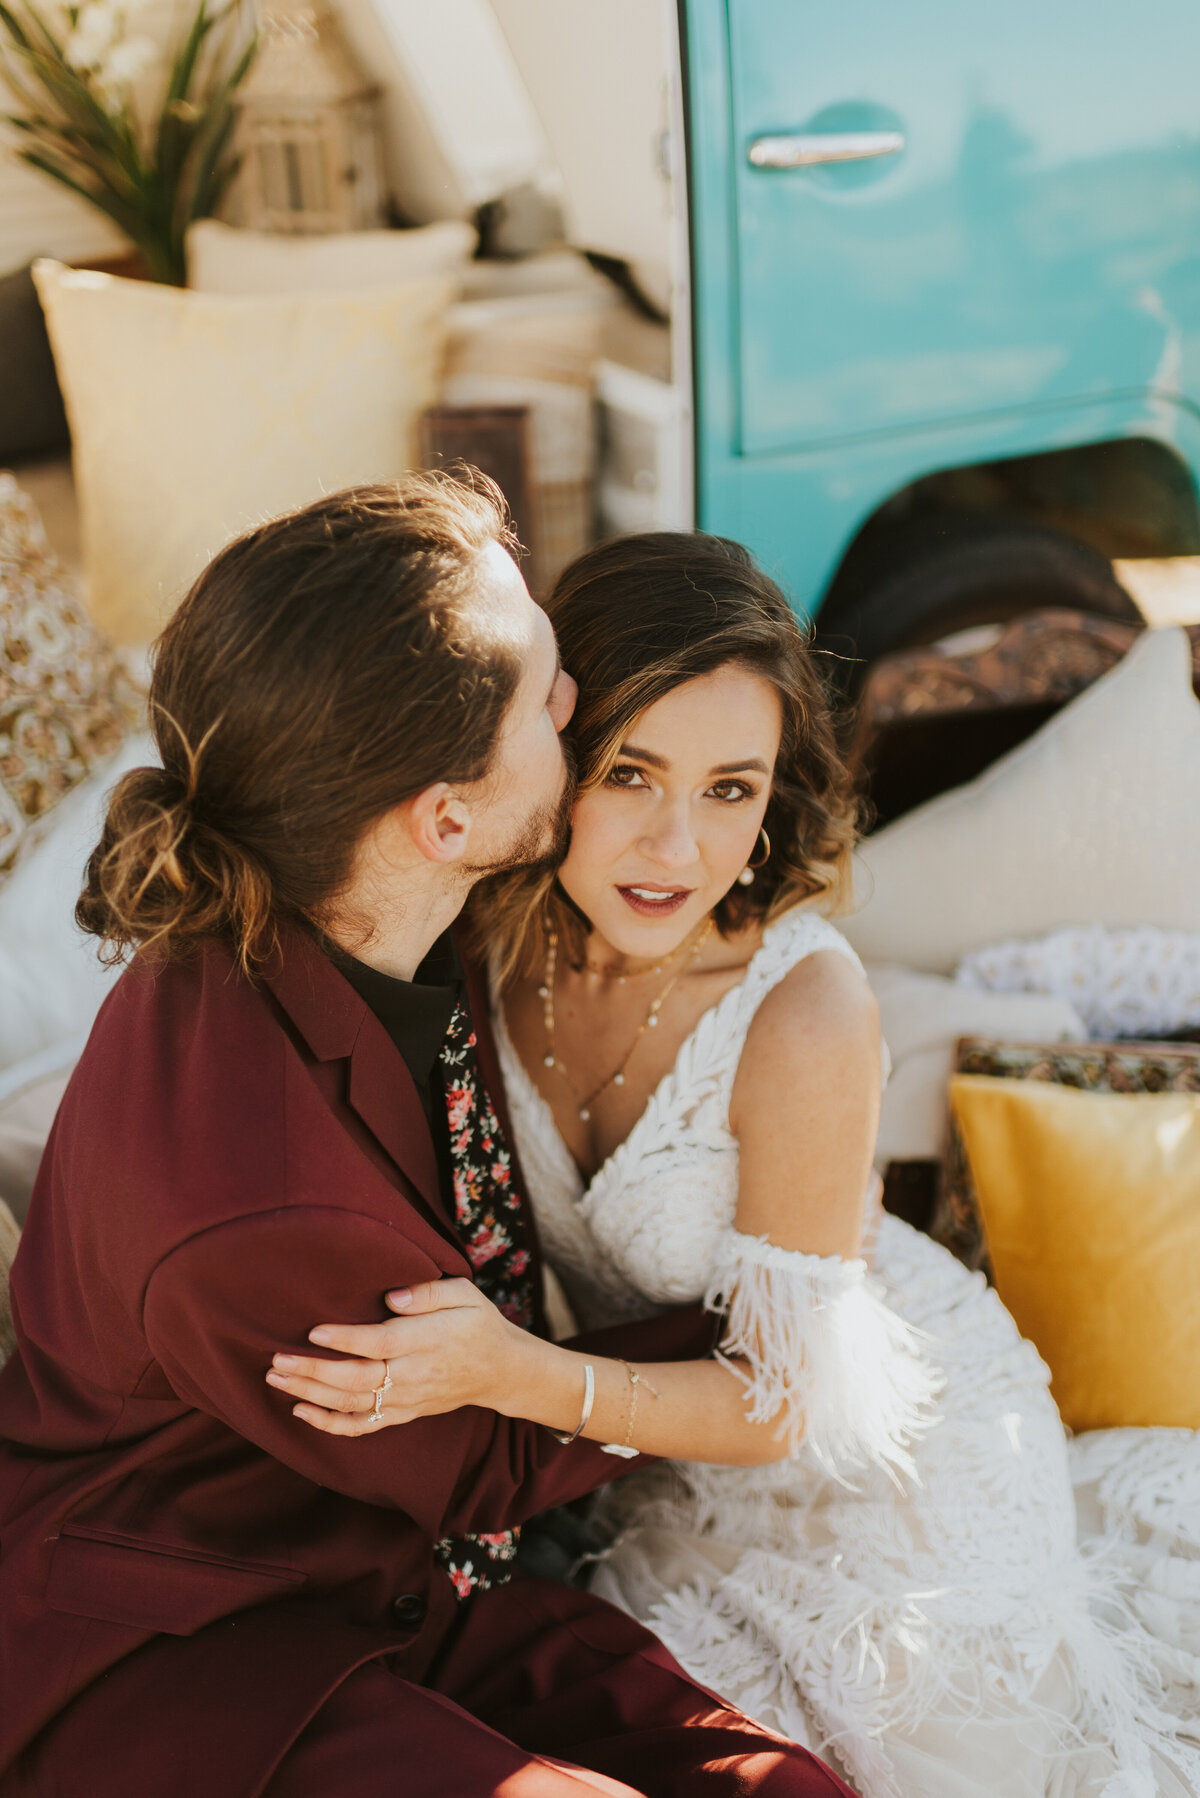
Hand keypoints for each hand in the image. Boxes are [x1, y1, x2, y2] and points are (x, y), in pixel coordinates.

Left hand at [265, 1278, 523, 1436]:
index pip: (382, 1343)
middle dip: (314, 1372)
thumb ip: (429, 1292)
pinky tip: (302, 1412)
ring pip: (355, 1404)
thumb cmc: (478, 1323)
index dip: (347, 1340)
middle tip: (277, 1360)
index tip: (314, 1330)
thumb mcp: (465, 1293)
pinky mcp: (404, 1414)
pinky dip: (331, 1424)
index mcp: (431, 1340)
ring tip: (277, 1379)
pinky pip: (364, 1426)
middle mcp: (416, 1374)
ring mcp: (408, 1399)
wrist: (501, 1370)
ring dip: (312, 1395)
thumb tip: (391, 1297)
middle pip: (359, 1379)